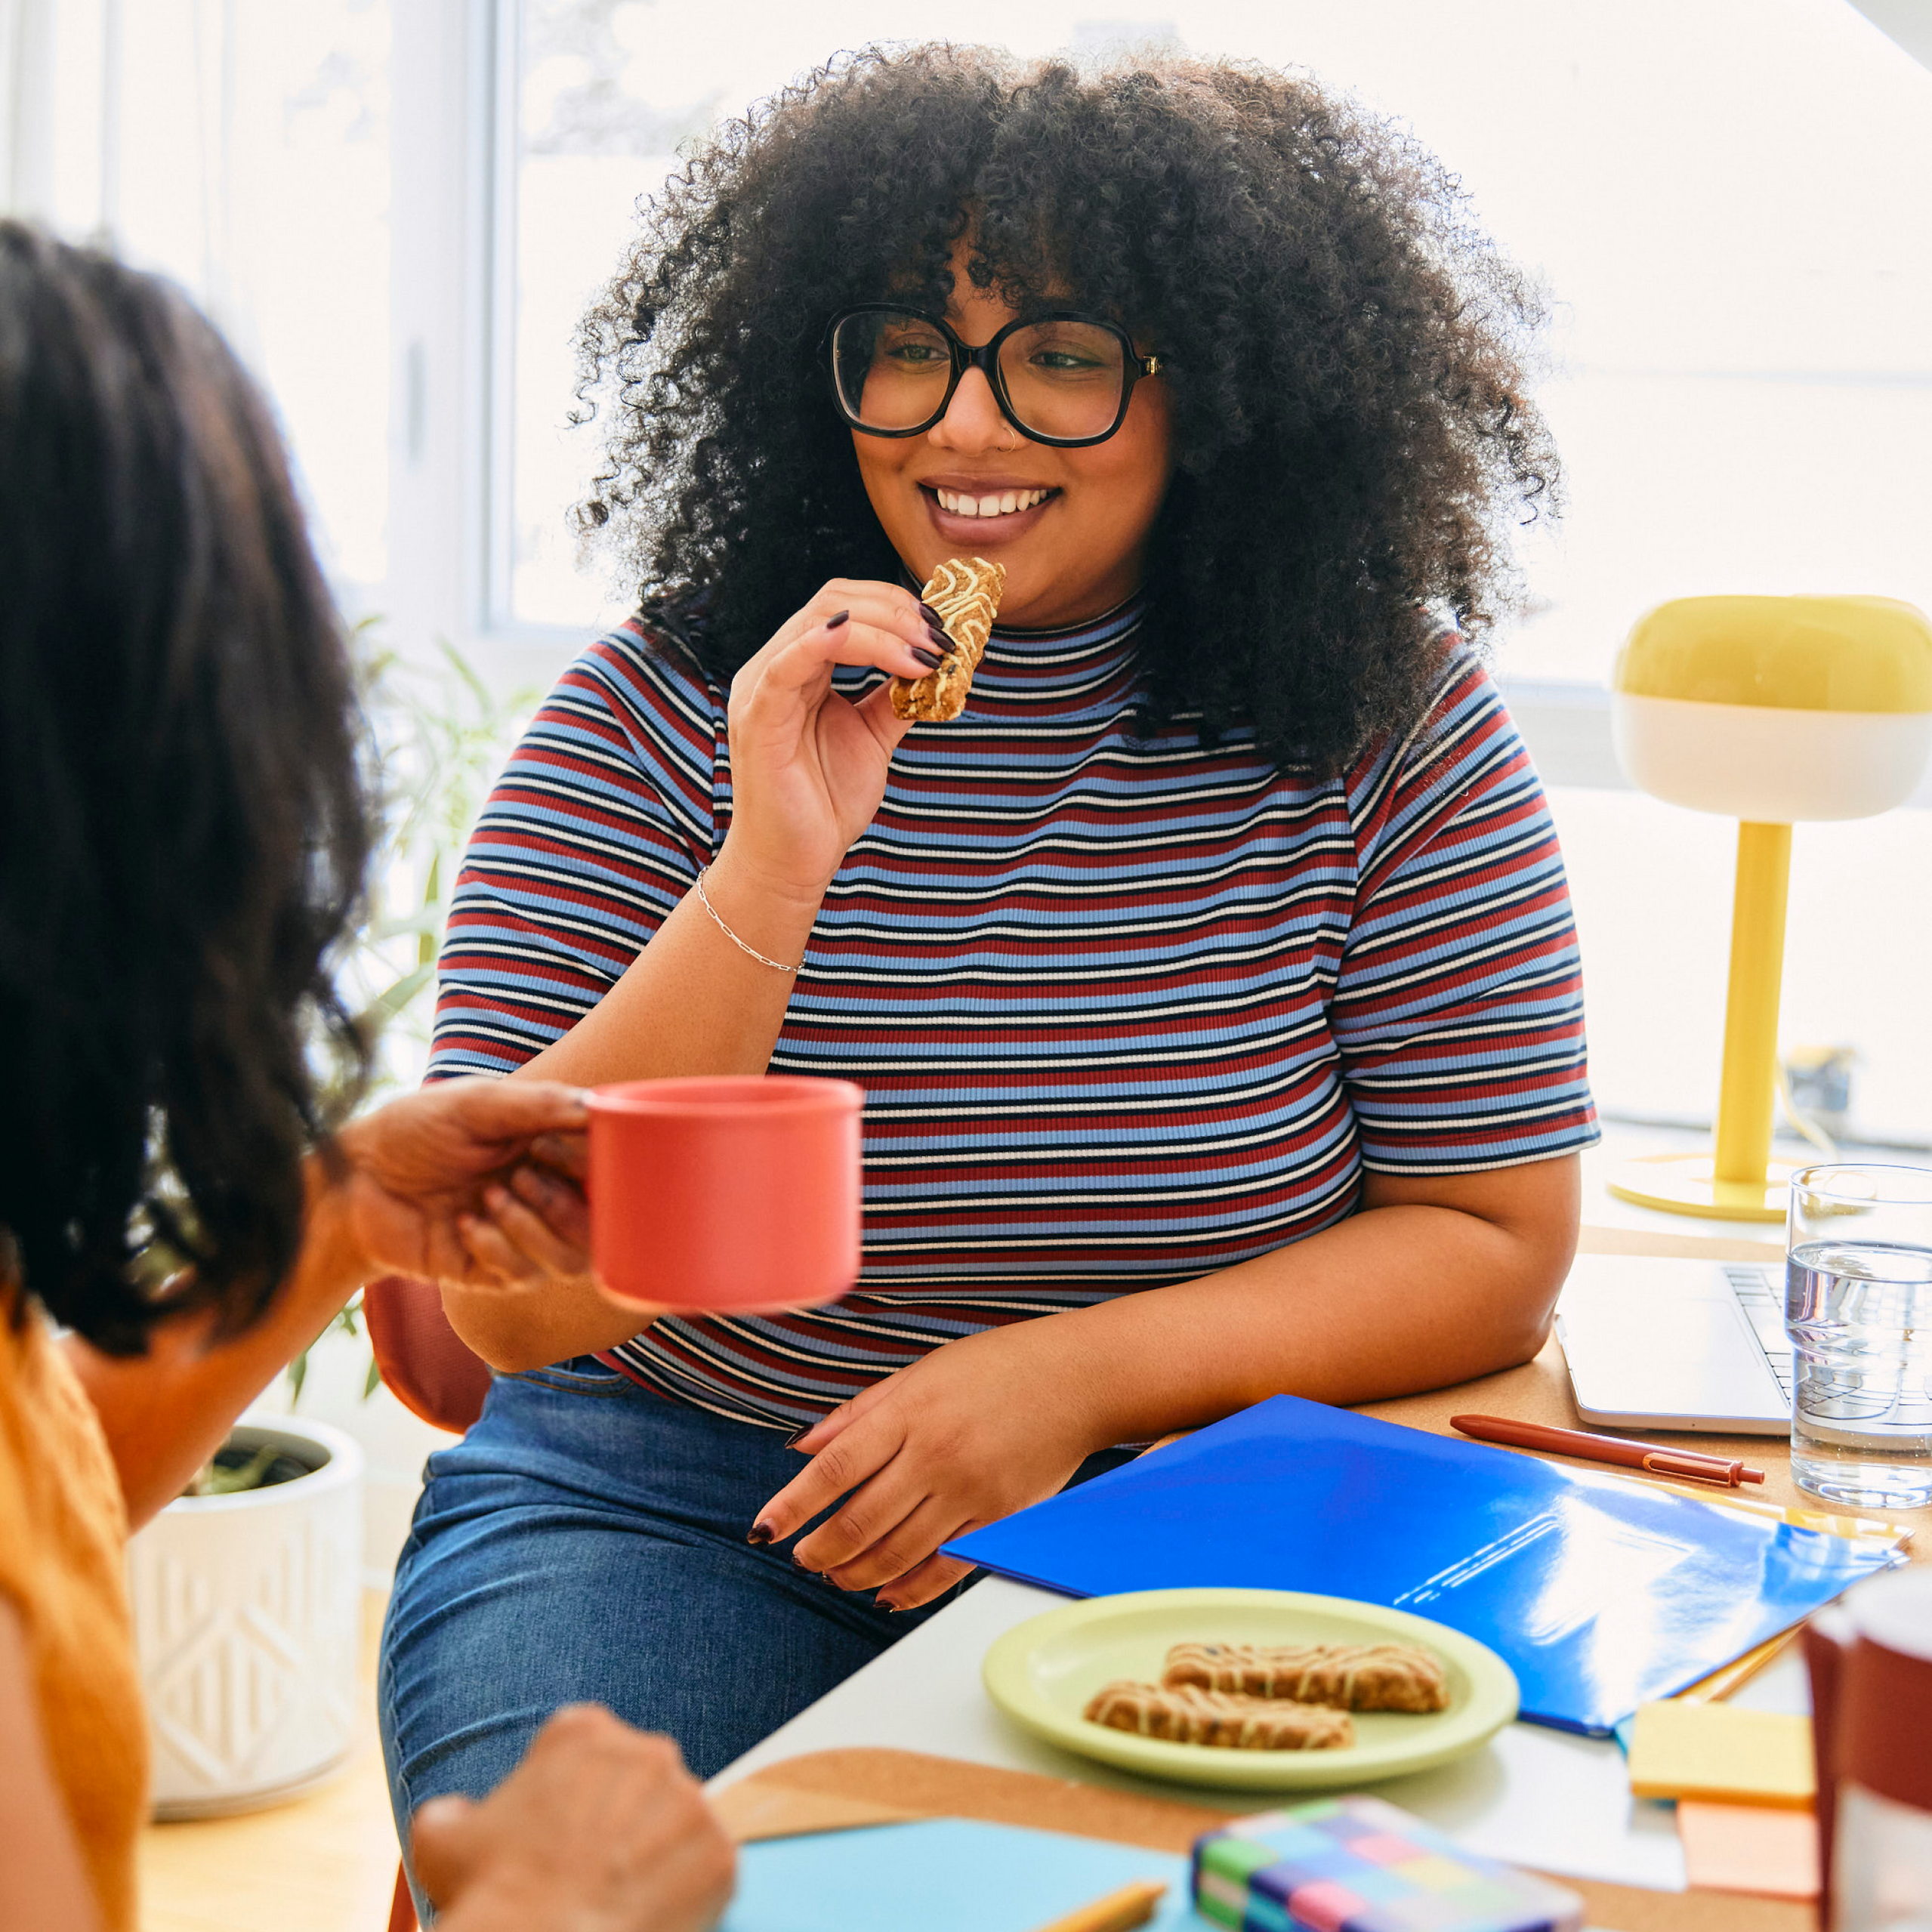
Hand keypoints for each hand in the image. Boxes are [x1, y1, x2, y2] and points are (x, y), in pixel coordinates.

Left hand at [333, 1079, 589, 1287]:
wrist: (351, 1179)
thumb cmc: (411, 1132)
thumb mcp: (475, 1104)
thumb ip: (538, 1104)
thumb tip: (597, 1107)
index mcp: (551, 1154)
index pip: (610, 1172)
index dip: (596, 1166)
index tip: (548, 1146)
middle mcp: (544, 1198)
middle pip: (605, 1226)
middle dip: (569, 1202)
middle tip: (523, 1173)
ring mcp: (520, 1239)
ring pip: (572, 1260)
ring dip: (535, 1228)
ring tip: (490, 1198)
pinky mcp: (489, 1273)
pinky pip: (524, 1277)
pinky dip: (498, 1248)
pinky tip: (464, 1223)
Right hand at [413, 1704, 733, 1931]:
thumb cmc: (488, 1890)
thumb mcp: (442, 1836)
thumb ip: (455, 1810)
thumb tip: (455, 1815)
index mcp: (582, 1732)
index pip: (588, 1748)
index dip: (573, 1794)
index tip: (563, 1830)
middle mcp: (646, 1752)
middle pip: (641, 1783)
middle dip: (622, 1821)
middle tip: (594, 1870)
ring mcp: (689, 1799)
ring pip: (677, 1825)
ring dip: (656, 1857)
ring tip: (619, 1899)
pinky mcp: (720, 1852)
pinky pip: (709, 1870)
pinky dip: (688, 1893)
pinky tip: (651, 1916)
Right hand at [719, 580, 946, 900]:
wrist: (792, 862)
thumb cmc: (824, 802)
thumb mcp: (874, 736)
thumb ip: (895, 697)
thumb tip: (936, 665)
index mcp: (800, 667)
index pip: (845, 606)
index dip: (897, 607)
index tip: (944, 630)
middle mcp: (776, 667)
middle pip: (834, 602)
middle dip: (896, 612)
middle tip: (942, 638)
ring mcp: (762, 689)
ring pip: (819, 624)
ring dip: (883, 629)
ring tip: (926, 653)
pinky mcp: (758, 717)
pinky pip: (787, 665)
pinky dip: (827, 643)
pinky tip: (868, 642)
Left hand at [751, 1319, 1114, 1609]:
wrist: (1078, 1379)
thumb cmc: (997, 1367)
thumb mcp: (921, 1373)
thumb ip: (859, 1413)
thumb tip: (802, 1448)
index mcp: (911, 1411)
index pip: (835, 1468)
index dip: (795, 1504)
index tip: (765, 1528)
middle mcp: (937, 1455)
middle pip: (860, 1521)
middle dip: (819, 1549)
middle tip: (802, 1557)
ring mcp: (971, 1492)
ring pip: (897, 1553)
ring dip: (856, 1574)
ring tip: (836, 1576)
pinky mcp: (1003, 1519)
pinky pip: (946, 1568)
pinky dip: (911, 1590)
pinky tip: (887, 1595)